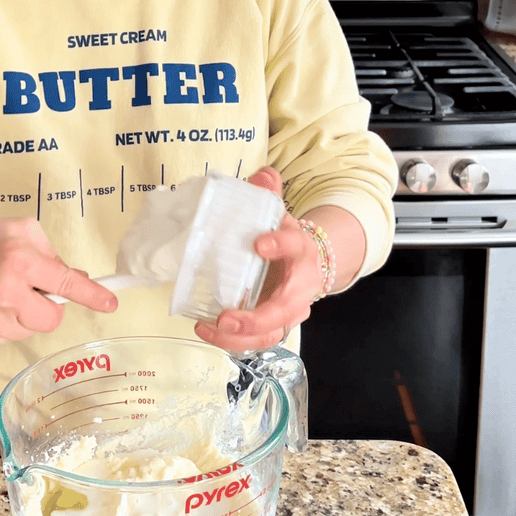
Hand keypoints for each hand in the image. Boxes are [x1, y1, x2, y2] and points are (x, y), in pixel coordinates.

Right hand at [0, 216, 117, 343]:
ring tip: (2, 294)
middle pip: (52, 319)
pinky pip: (6, 338)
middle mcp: (6, 292)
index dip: (92, 296)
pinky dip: (3, 324)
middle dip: (50, 307)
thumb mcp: (20, 230)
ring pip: (29, 330)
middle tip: (34, 292)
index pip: (66, 284)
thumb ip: (50, 254)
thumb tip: (76, 279)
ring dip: (24, 315)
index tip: (110, 304)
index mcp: (20, 261)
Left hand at [194, 166, 321, 352]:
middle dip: (256, 317)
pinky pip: (257, 340)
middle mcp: (300, 288)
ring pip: (270, 333)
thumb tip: (262, 174)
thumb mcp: (278, 214)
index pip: (296, 246)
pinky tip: (207, 330)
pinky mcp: (273, 326)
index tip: (259, 242)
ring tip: (211, 328)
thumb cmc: (285, 239)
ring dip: (240, 337)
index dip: (280, 244)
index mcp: (302, 252)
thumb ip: (268, 193)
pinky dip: (233, 341)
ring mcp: (288, 312)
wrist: (307, 264)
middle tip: (226, 316)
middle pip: (285, 308)